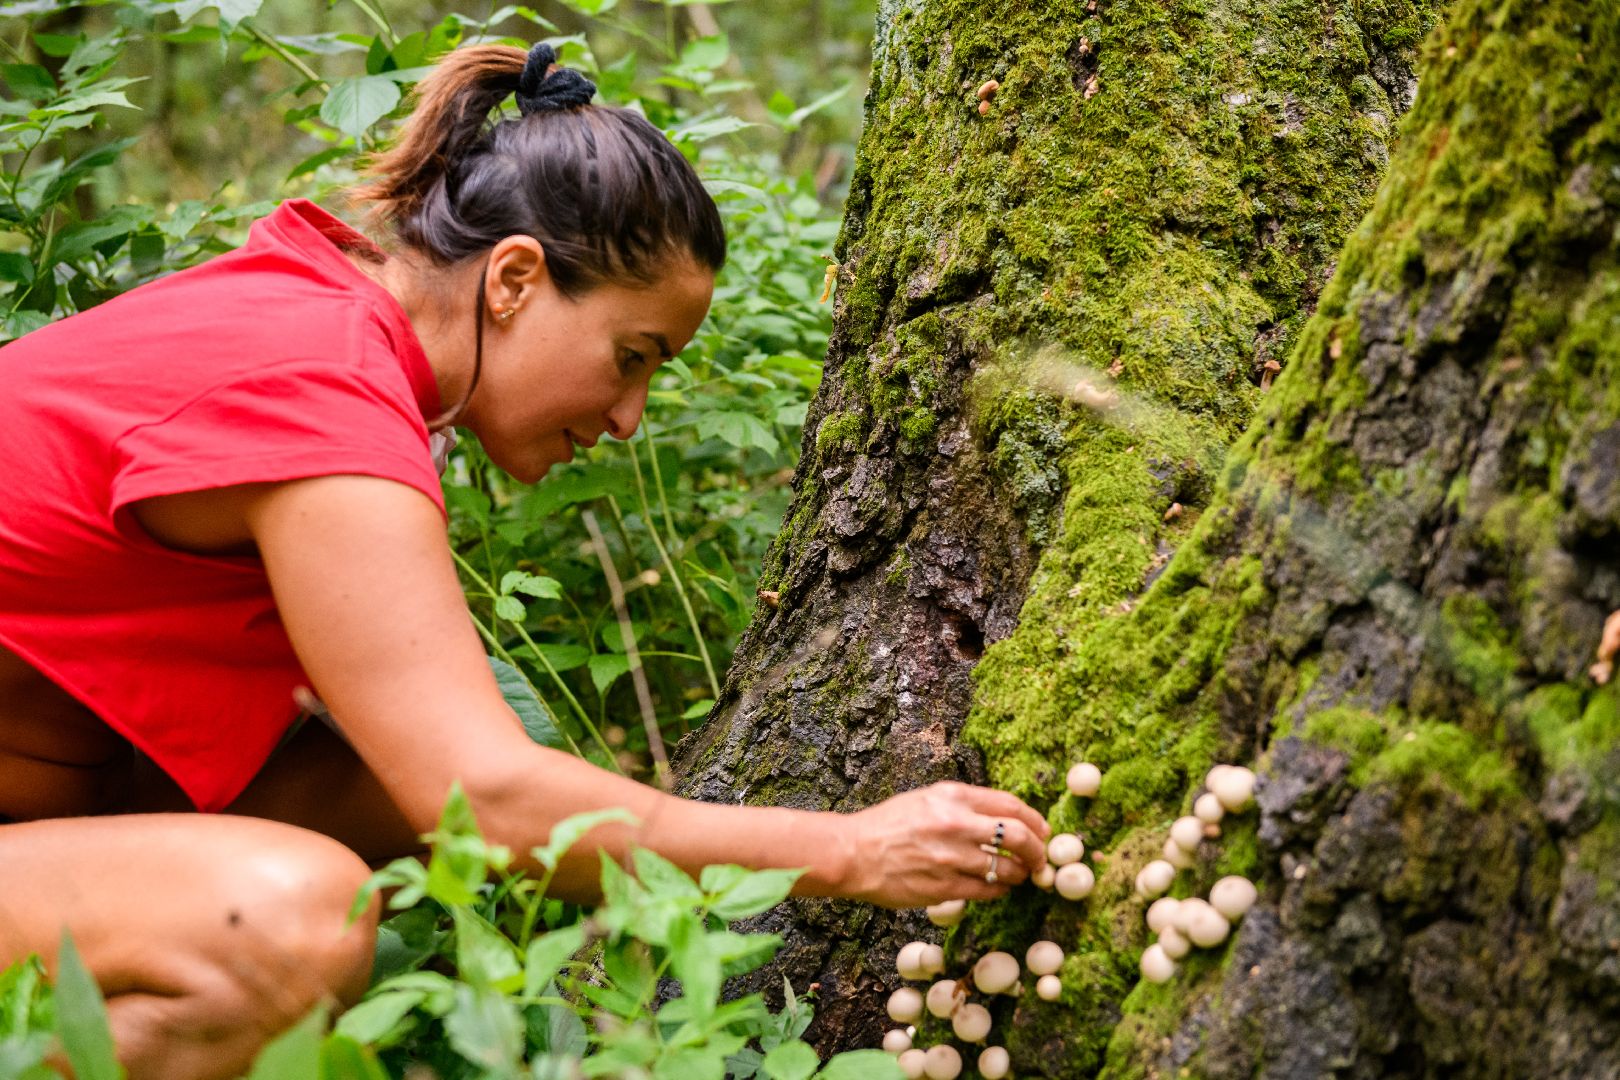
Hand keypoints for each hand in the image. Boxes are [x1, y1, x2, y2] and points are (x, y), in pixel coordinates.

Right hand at [838, 781, 1051, 907]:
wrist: (854, 853)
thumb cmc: (889, 825)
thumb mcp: (927, 799)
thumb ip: (964, 805)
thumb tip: (1003, 818)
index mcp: (953, 796)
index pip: (1010, 805)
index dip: (1035, 820)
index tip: (1042, 832)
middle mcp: (956, 824)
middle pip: (1017, 836)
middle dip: (1037, 851)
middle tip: (1039, 861)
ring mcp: (951, 858)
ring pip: (1006, 868)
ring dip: (1018, 875)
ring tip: (1016, 876)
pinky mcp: (945, 887)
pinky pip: (987, 891)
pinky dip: (998, 890)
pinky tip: (995, 888)